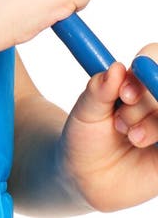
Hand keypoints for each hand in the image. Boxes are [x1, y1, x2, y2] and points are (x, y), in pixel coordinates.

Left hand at [59, 44, 157, 210]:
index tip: (125, 94)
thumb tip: (116, 68)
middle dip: (146, 102)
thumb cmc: (86, 138)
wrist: (89, 179)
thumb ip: (99, 90)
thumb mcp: (85, 112)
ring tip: (130, 136)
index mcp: (137, 81)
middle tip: (122, 118)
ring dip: (153, 123)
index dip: (146, 70)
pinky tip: (143, 145)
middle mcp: (155, 98)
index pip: (154, 57)